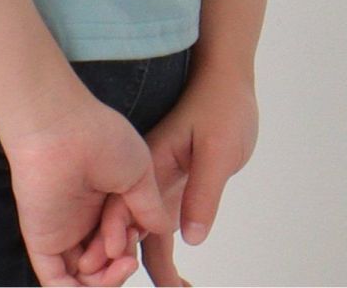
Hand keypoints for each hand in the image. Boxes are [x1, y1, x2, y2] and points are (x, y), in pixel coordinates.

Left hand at [2, 88, 173, 287]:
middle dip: (121, 268)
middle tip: (125, 253)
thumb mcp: (139, 174)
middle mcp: (82, 220)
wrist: (62, 128)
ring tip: (117, 259)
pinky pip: (57, 284)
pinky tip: (96, 286)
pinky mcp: (44, 243)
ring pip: (86, 280)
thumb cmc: (99, 136)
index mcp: (103, 203)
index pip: (121, 244)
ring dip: (107, 282)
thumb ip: (149, 208)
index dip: (132, 249)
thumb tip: (162, 231)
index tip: (137, 232)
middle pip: (105, 266)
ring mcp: (62, 233)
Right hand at [71, 53, 258, 286]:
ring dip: (155, 268)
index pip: (124, 211)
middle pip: (129, 229)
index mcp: (150, 163)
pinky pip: (162, 229)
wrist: (228, 79)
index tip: (128, 273)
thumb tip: (190, 238)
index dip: (118, 246)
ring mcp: (158, 183)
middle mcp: (147, 176)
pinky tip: (179, 281)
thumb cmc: (223, 105)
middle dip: (132, 267)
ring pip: (145, 234)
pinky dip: (166, 255)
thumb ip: (202, 192)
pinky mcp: (173, 188)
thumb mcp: (218, 150)